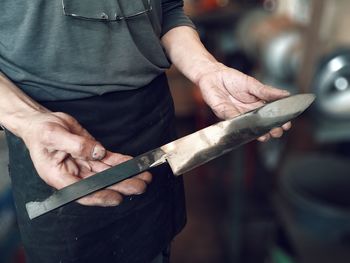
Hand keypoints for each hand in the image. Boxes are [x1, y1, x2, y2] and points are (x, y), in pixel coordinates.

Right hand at [21, 111, 151, 205]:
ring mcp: (84, 165)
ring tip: (144, 177)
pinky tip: (134, 164)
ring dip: (126, 175)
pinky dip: (122, 162)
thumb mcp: (53, 135)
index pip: (82, 192)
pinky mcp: (92, 155)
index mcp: (59, 177)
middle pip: (100, 184)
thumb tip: (97, 152)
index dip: (100, 196)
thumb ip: (75, 145)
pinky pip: (109, 160)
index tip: (117, 198)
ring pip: (108, 173)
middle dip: (121, 185)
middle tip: (140, 187)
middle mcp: (73, 174)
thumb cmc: (41, 131)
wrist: (41, 122)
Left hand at [197, 64, 291, 140]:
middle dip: (270, 129)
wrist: (212, 75)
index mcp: (257, 103)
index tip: (287, 125)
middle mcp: (248, 112)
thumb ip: (267, 91)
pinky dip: (241, 123)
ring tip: (266, 135)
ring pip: (249, 126)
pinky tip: (249, 125)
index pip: (271, 114)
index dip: (279, 120)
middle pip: (261, 123)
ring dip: (257, 132)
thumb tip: (286, 94)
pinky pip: (233, 119)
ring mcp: (236, 114)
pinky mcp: (224, 114)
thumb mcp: (253, 84)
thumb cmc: (232, 78)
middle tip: (278, 132)